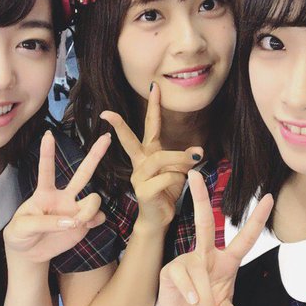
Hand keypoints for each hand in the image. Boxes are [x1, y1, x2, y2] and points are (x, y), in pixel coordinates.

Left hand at [3, 130, 110, 262]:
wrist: (29, 253)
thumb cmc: (21, 234)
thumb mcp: (21, 227)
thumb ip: (44, 223)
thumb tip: (71, 222)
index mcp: (44, 193)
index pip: (46, 170)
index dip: (47, 153)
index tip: (48, 134)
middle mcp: (63, 197)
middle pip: (83, 173)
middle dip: (95, 155)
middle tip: (107, 137)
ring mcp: (75, 209)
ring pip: (94, 198)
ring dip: (90, 209)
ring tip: (78, 222)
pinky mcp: (84, 224)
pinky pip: (99, 217)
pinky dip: (95, 220)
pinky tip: (86, 226)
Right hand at [100, 83, 201, 228]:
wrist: (159, 219)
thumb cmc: (166, 192)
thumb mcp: (179, 172)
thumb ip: (186, 159)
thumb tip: (198, 150)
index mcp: (148, 154)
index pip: (150, 126)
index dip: (154, 106)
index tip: (154, 86)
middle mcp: (140, 163)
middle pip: (131, 140)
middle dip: (120, 125)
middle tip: (108, 113)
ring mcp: (139, 177)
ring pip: (160, 159)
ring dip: (180, 159)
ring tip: (194, 161)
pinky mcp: (143, 191)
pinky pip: (166, 178)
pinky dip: (178, 179)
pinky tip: (179, 185)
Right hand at [157, 170, 272, 305]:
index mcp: (227, 262)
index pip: (245, 238)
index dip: (257, 219)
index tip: (268, 197)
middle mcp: (207, 256)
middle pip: (204, 223)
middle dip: (199, 198)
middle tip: (195, 174)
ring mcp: (187, 261)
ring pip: (199, 270)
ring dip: (206, 297)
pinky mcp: (171, 270)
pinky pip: (184, 277)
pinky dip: (191, 294)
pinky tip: (192, 302)